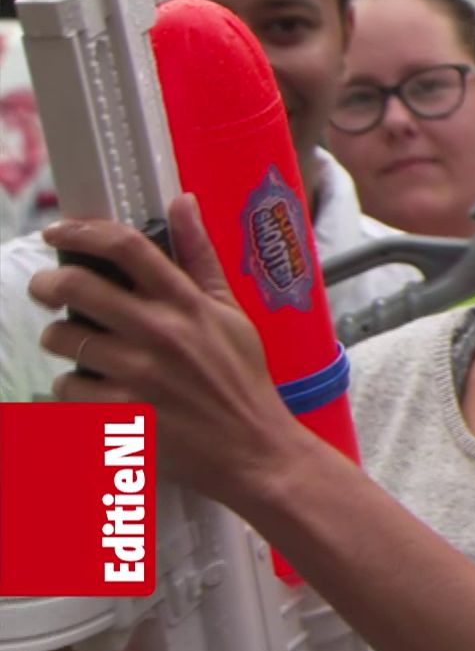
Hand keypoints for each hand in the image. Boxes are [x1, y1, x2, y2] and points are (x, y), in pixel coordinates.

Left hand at [30, 193, 305, 508]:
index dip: (82, 231)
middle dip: (49, 284)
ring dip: (61, 340)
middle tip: (47, 288)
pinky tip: (93, 389)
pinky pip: (66, 387)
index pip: (126, 247)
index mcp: (188, 304)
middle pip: (78, 287)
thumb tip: (182, 202)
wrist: (251, 448)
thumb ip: (200, 258)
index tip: (58, 231)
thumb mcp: (230, 312)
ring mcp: (137, 375)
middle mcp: (161, 333)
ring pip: (64, 340)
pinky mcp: (119, 414)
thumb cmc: (242, 380)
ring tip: (78, 347)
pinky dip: (72, 387)